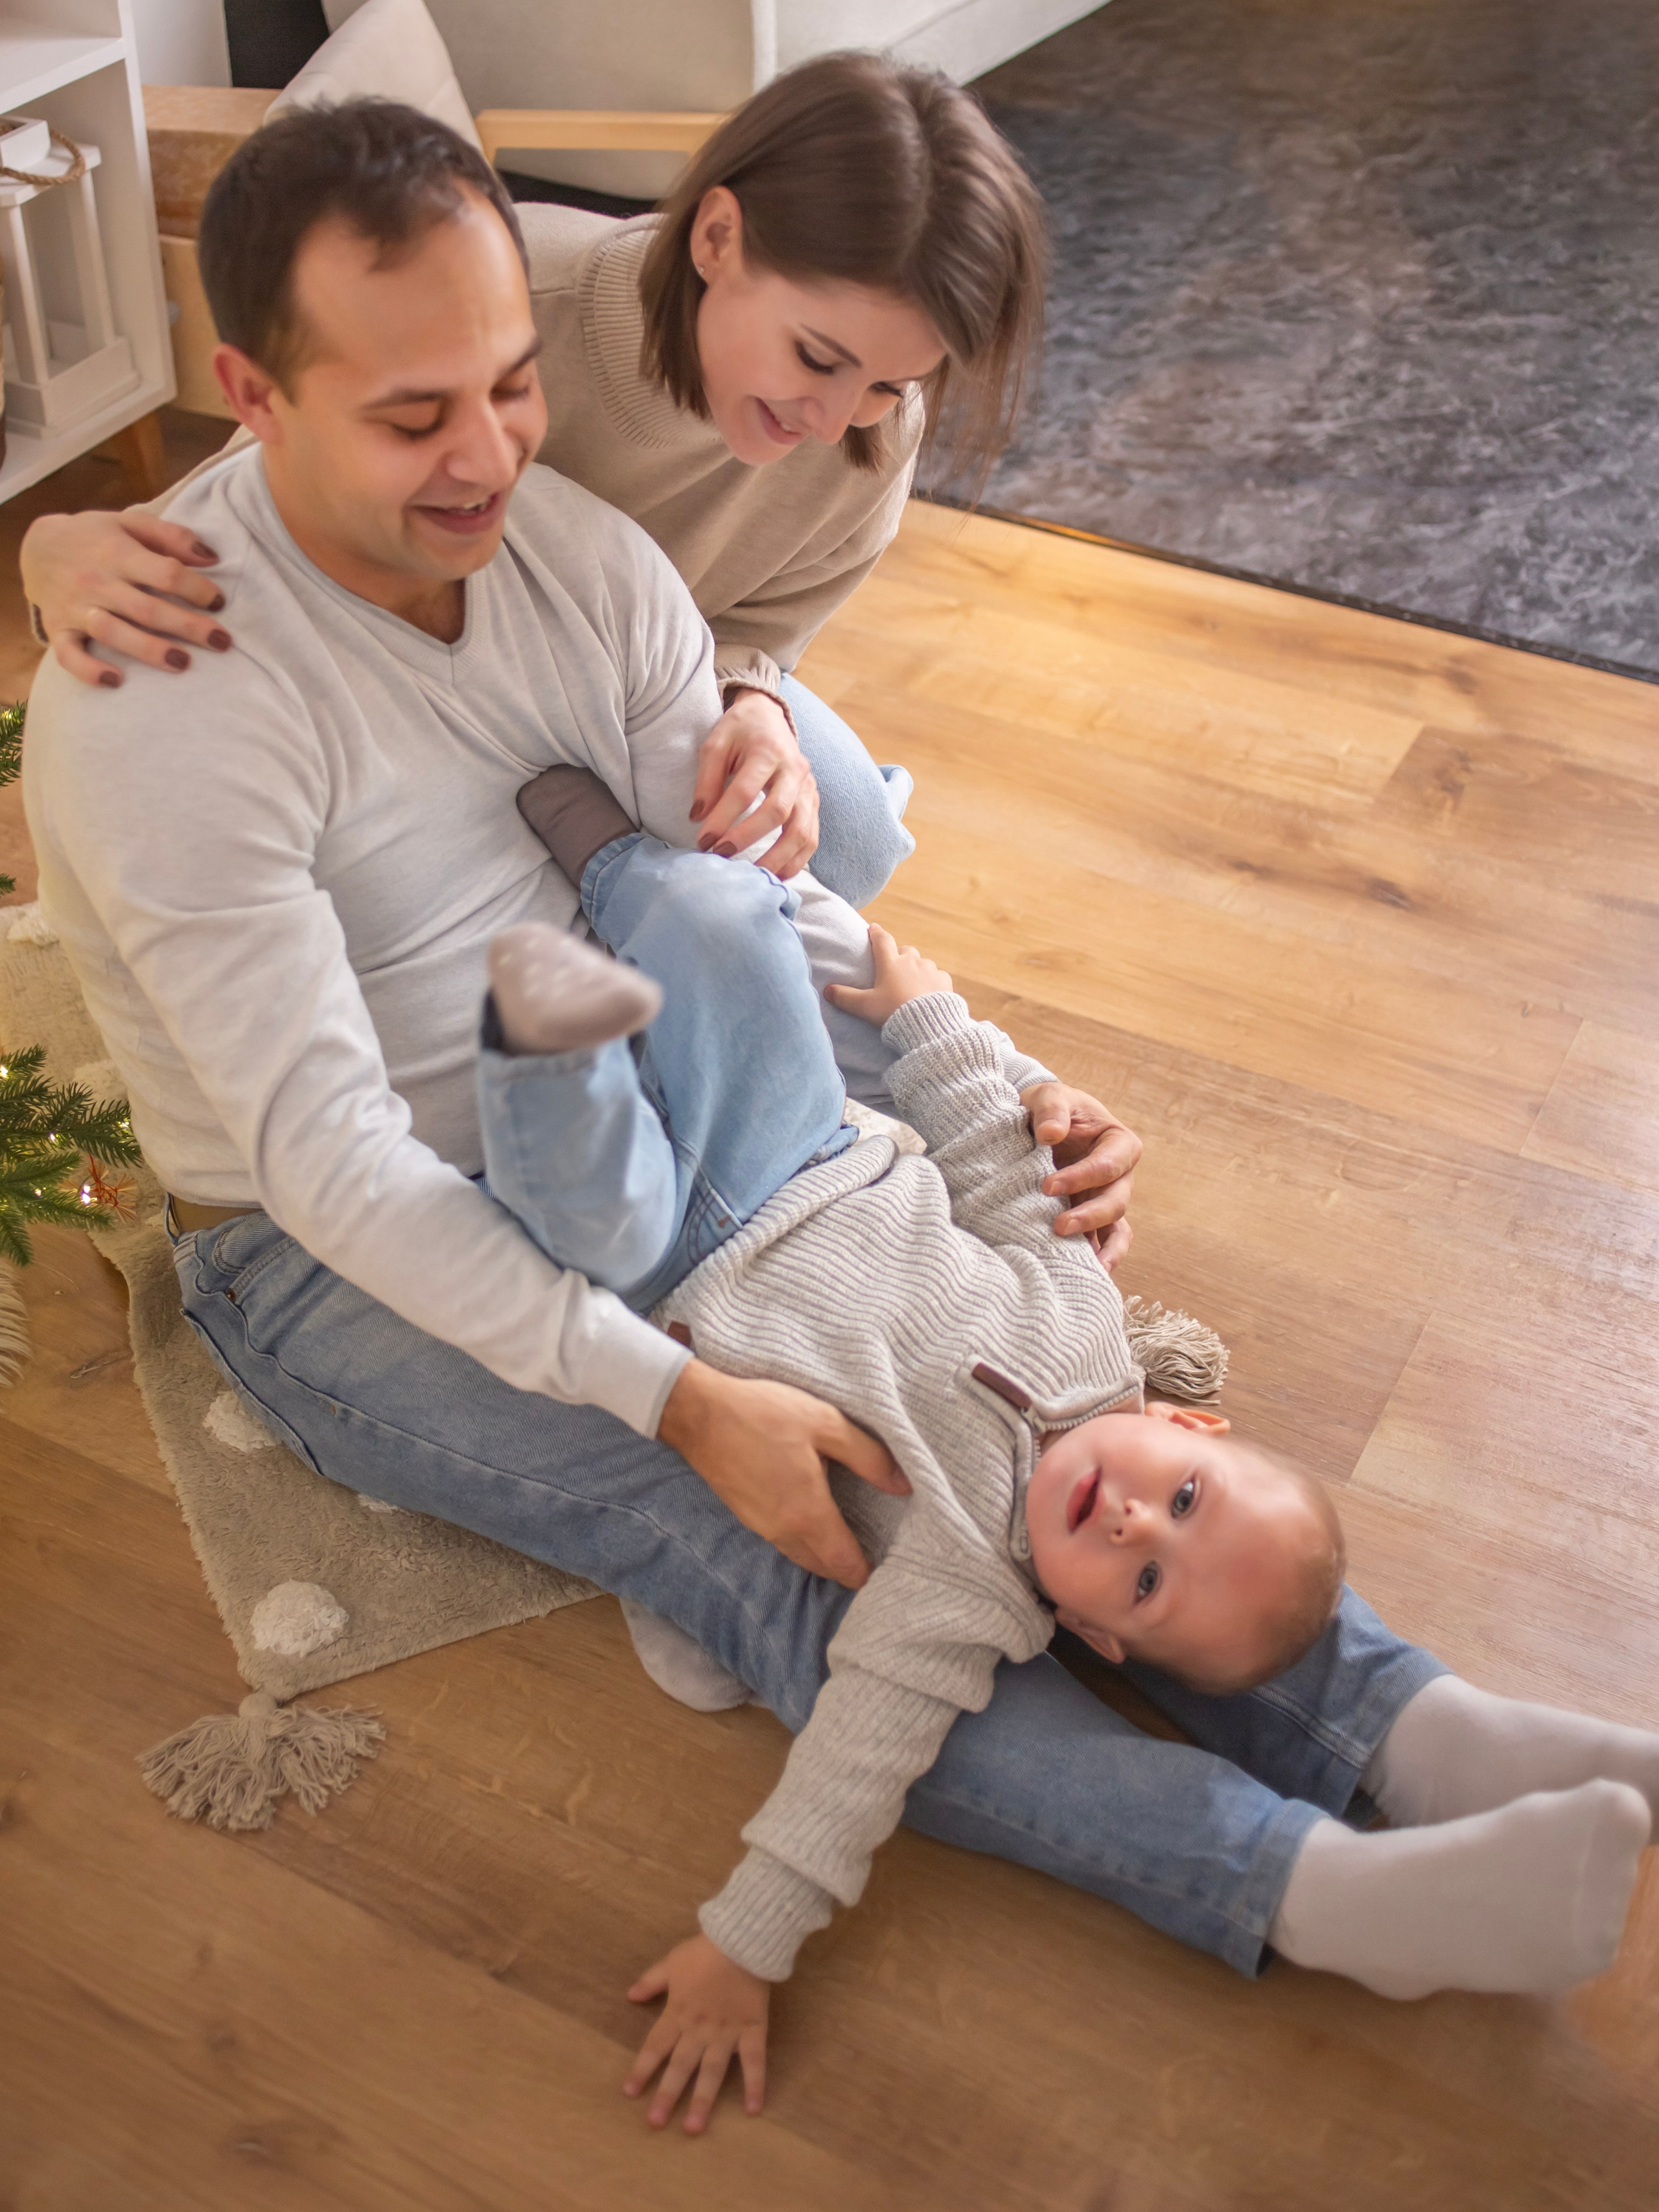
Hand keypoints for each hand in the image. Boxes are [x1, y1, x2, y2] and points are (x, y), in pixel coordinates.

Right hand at [21, 508, 230, 687]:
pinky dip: (89, 670)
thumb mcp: (130, 523)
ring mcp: (76, 608)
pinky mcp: (59, 630)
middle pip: (147, 609)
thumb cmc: (96, 537)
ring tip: (183, 663)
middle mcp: (97, 582)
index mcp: (118, 553)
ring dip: (149, 650)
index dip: (196, 589)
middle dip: (188, 627)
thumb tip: (213, 557)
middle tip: (223, 642)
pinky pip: (70, 656)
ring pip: (114, 633)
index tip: (219, 602)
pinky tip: (116, 681)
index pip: (164, 573)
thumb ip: (171, 536)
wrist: (38, 546)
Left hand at [624, 1934, 769, 2133]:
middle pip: (680, 2066)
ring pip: (712, 2071)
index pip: (655, 2046)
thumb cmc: (705, 1950)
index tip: (630, 2092)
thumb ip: (651, 1981)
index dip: (642, 2069)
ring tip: (693, 2128)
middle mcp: (699, 2029)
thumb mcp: (672, 1962)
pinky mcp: (752, 2030)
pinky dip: (755, 2084)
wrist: (742, 1939)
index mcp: (678, 2013)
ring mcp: (727, 2032)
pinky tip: (754, 2110)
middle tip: (655, 2123)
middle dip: (666, 2095)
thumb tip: (630, 1995)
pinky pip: (754, 2061)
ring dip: (702, 2100)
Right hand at [658, 1361, 907, 1589]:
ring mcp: (761, 1526)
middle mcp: (784, 1530)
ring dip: (823, 1558)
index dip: (865, 1572)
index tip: (884, 1567)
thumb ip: (868, 1456)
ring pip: (800, 1557)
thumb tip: (904, 1485)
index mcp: (808, 1512)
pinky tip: (810, 1523)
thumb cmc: (764, 1413)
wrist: (699, 1414)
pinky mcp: (746, 1516)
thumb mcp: (825, 1423)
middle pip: (822, 1567)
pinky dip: (802, 1544)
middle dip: (846, 1570)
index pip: (844, 1562)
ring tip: (845, 1544)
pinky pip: (782, 1543)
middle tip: (871, 1557)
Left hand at [691, 689, 818, 876]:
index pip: (744, 791)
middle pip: (778, 812)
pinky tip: (778, 875)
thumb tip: (697, 818)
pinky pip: (812, 836)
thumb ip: (706, 780)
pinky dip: (797, 860)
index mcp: (767, 751)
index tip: (702, 841)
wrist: (770, 716)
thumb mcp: (715, 744)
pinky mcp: (814, 801)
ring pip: (802, 830)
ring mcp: (808, 787)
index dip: (723, 819)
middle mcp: (794, 769)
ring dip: (778, 858)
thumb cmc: (739, 731)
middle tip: (722, 857)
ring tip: (754, 878)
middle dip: (748, 839)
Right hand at [824, 923, 952, 1027]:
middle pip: (905, 951)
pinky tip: (929, 993)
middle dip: (899, 956)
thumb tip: (827, 991)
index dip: (876, 933)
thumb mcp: (865, 1007)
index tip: (873, 928)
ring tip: (911, 986)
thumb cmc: (893, 1013)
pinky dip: (932, 982)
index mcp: (890, 963)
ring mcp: (930, 969)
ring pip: (922, 963)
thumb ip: (845, 998)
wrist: (926, 1025)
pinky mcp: (944, 980)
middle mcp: (911, 961)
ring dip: (916, 970)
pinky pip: (937, 976)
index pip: (881, 941)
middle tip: (895, 969)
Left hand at [1020, 1082, 1141, 1268]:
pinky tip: (1083, 1279)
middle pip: (1116, 1202)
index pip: (1109, 1164)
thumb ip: (1051, 1109)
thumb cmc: (1046, 1108)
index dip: (1083, 1177)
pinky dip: (1096, 1262)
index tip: (1047, 1186)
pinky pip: (1101, 1245)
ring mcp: (1105, 1202)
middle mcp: (1118, 1177)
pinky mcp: (1089, 1221)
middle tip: (1058, 1227)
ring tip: (1085, 1270)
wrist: (1032, 1126)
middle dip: (1090, 1216)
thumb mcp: (1047, 1096)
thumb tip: (1050, 1134)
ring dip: (1101, 1250)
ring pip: (1115, 1231)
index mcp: (1117, 1143)